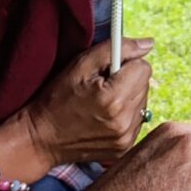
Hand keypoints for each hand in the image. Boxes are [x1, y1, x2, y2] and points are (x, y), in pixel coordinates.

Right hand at [0, 40, 153, 174]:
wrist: (42, 137)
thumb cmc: (58, 97)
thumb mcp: (81, 65)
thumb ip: (117, 49)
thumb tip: (148, 44)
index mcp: (114, 99)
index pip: (143, 67)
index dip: (125, 63)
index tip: (107, 69)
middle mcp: (124, 121)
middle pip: (145, 84)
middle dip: (128, 79)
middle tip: (102, 85)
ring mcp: (125, 138)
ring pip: (143, 102)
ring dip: (128, 96)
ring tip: (102, 101)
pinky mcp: (124, 147)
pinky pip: (137, 119)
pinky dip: (125, 113)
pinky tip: (105, 115)